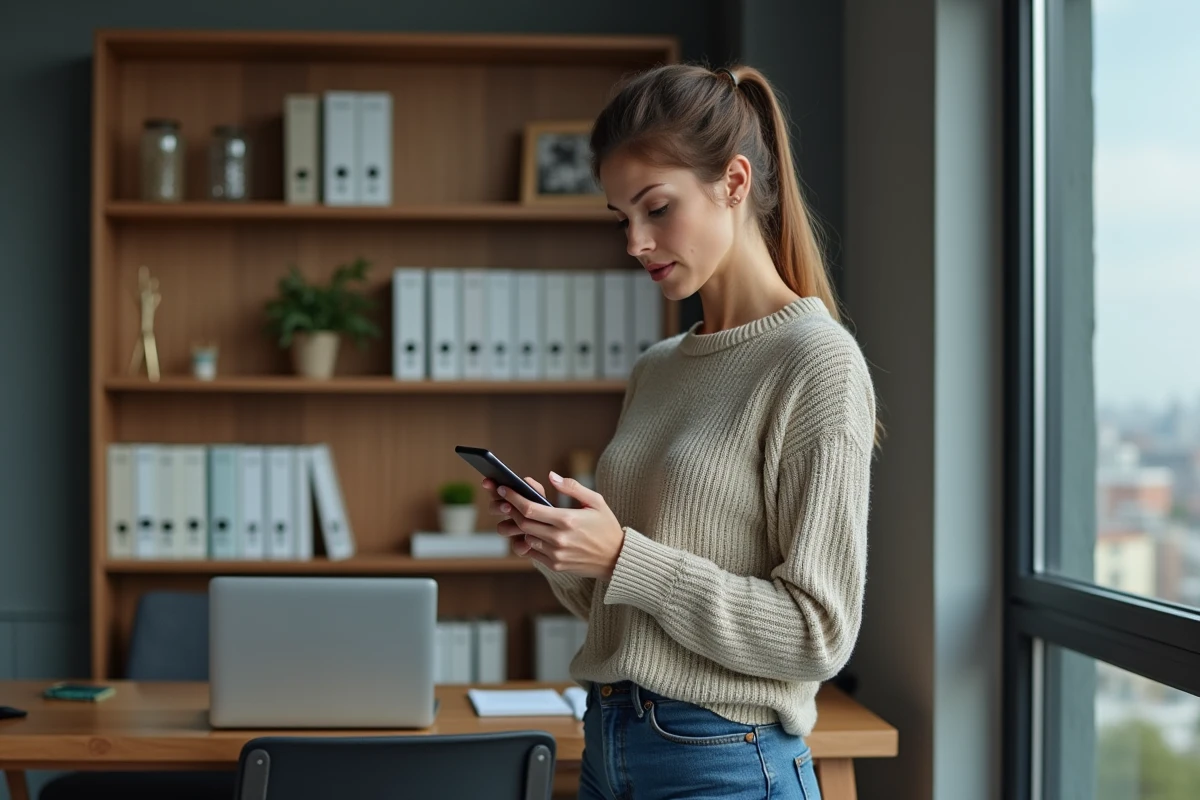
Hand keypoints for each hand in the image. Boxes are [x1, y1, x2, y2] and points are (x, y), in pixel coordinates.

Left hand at [482, 472, 624, 579]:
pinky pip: (533, 552)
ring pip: (526, 538)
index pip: (530, 508)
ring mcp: (556, 554)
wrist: (616, 558)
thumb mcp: (596, 501)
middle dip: (511, 510)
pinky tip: (531, 531)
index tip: (503, 489)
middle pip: (523, 523)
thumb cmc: (606, 526)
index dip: (513, 498)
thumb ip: (572, 487)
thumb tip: (551, 476)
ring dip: (520, 526)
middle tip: (504, 500)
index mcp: (567, 520)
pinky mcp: (555, 565)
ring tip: (517, 515)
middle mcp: (559, 539)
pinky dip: (528, 541)